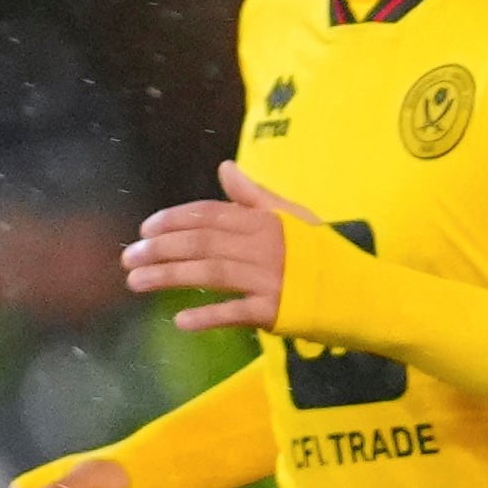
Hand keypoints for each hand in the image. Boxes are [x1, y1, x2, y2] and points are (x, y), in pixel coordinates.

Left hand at [123, 161, 323, 332]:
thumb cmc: (322, 254)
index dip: (174, 220)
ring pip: (210, 274)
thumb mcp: (292, 217)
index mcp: (265, 221)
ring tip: (135, 282)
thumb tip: (224, 167)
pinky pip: (234, 313)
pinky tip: (179, 320)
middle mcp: (263, 246)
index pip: (210, 215)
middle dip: (160, 249)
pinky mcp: (274, 310)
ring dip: (168, 277)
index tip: (145, 230)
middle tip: (127, 258)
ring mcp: (268, 279)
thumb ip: (254, 195)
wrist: (360, 291)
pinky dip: (207, 316)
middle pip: (202, 242)